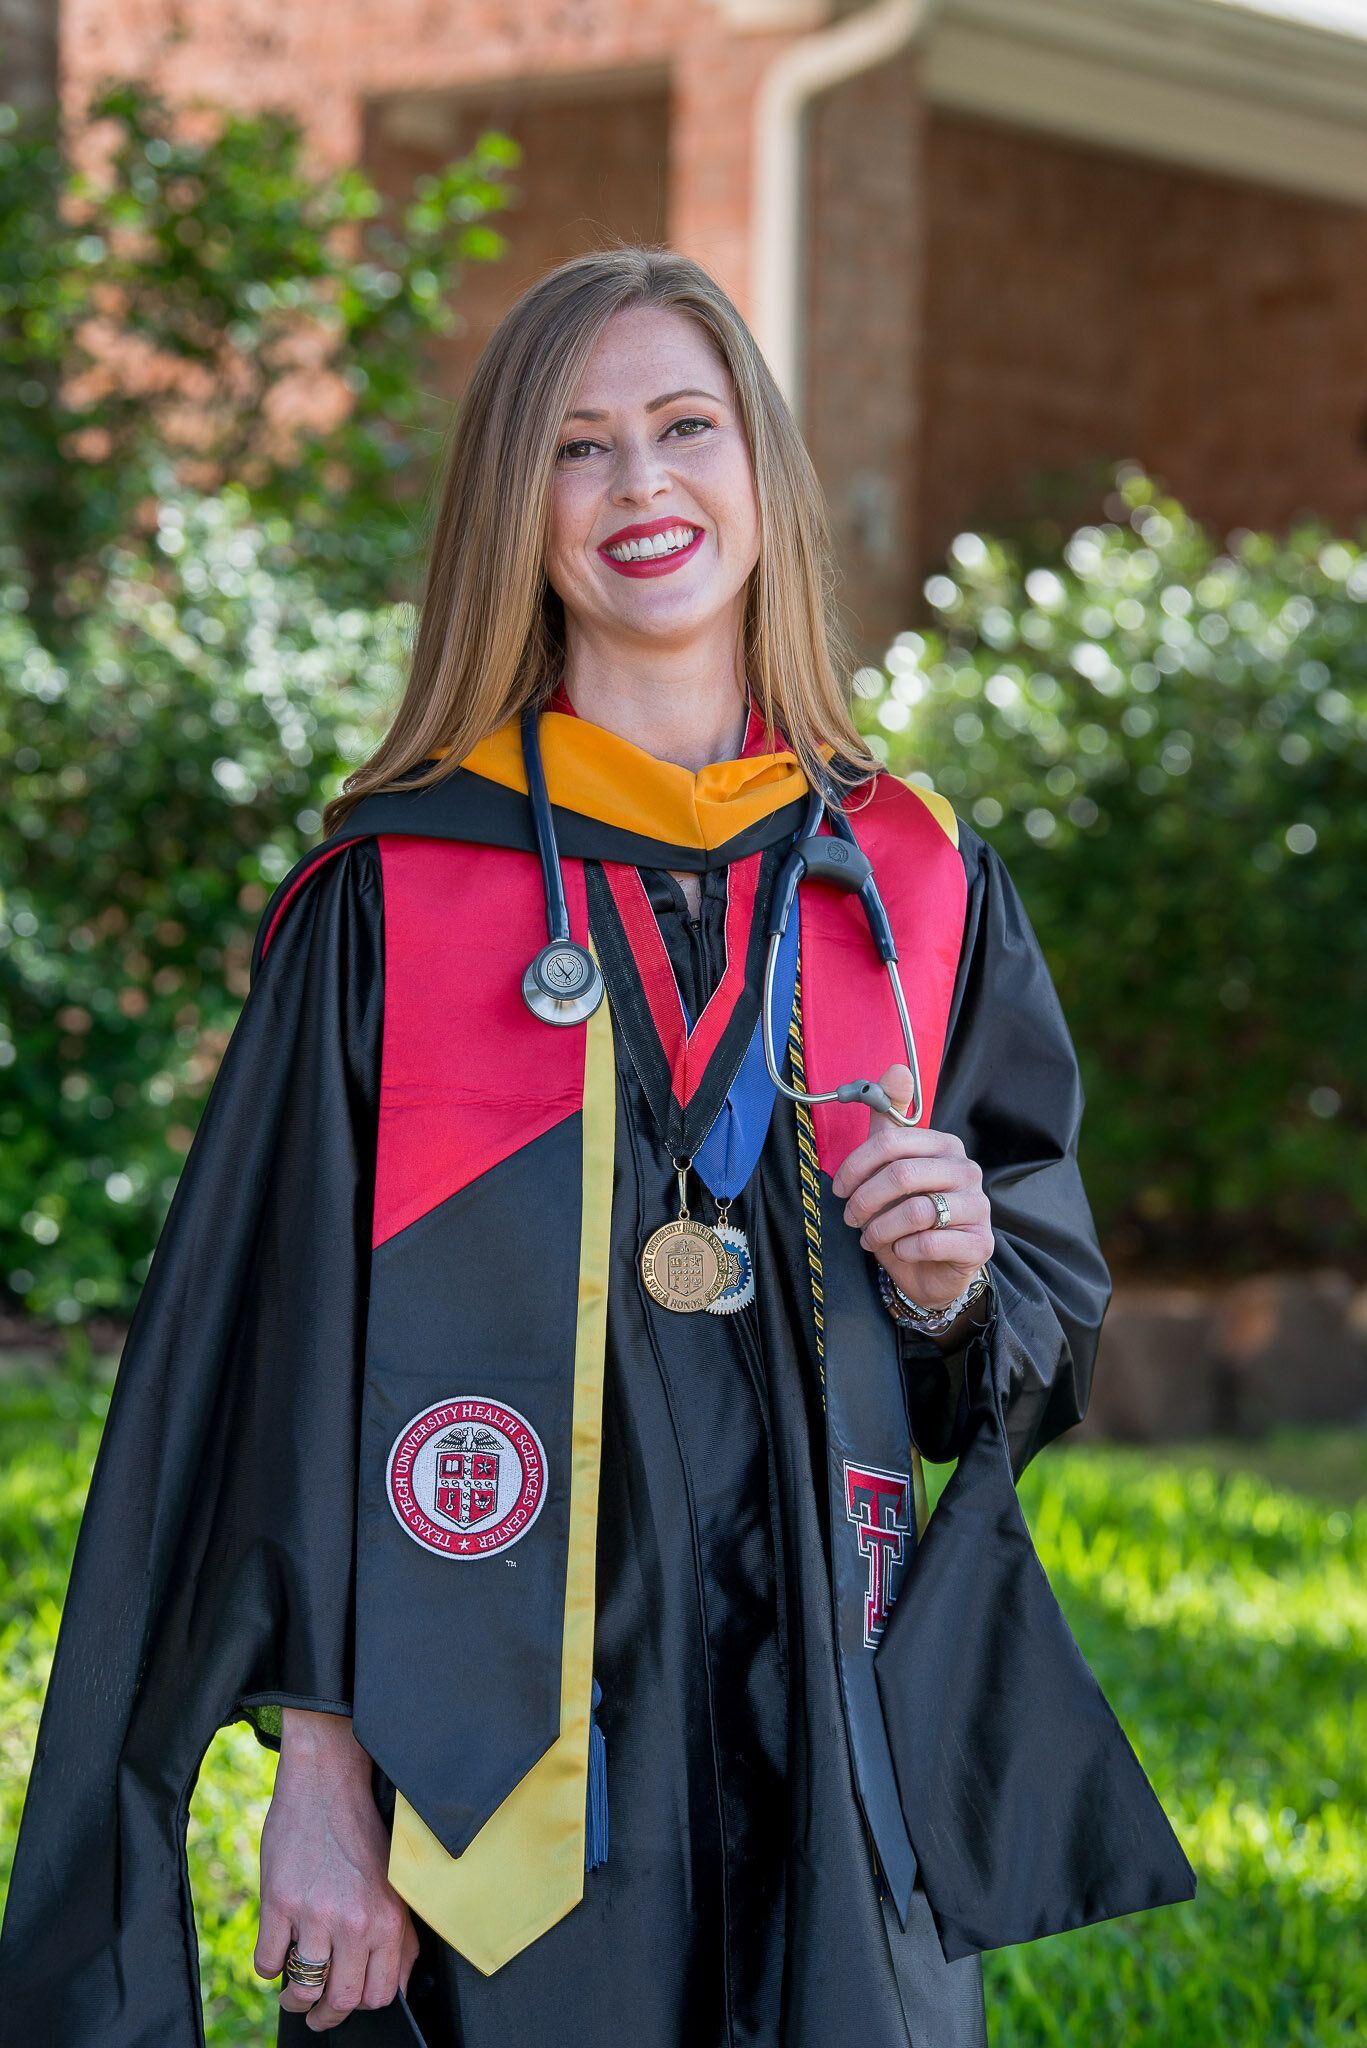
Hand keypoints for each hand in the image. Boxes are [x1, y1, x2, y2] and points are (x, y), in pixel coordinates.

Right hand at [254, 1708, 419, 2031]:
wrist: (327, 1784)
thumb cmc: (361, 1832)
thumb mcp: (392, 1883)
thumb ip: (400, 1934)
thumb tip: (399, 1984)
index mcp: (387, 1919)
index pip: (380, 1994)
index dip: (362, 2005)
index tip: (349, 2001)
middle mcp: (355, 1922)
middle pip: (341, 2001)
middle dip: (326, 2016)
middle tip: (316, 2013)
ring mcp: (315, 1914)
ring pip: (303, 1988)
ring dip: (294, 1999)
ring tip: (293, 1992)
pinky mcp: (279, 1903)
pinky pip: (268, 1963)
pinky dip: (269, 1968)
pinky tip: (276, 1953)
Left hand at [830, 1063, 993, 1324]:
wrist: (933, 1269)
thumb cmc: (907, 1214)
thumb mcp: (892, 1166)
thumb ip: (890, 1120)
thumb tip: (896, 1069)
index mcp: (945, 1145)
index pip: (893, 1142)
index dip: (857, 1165)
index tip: (840, 1188)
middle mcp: (967, 1171)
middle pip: (902, 1176)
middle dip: (865, 1200)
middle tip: (851, 1218)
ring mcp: (979, 1207)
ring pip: (916, 1211)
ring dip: (881, 1228)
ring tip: (871, 1237)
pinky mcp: (981, 1243)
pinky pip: (932, 1242)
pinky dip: (904, 1250)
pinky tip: (899, 1251)